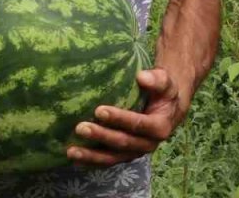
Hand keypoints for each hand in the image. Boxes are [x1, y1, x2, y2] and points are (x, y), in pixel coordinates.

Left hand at [67, 68, 185, 168]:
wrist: (166, 109)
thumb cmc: (162, 93)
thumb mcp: (165, 83)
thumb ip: (157, 80)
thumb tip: (142, 77)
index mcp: (159, 127)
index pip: (139, 125)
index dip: (119, 119)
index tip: (99, 111)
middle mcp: (147, 144)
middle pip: (122, 143)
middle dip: (101, 136)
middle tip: (80, 128)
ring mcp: (134, 152)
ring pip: (113, 157)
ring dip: (92, 156)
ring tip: (72, 152)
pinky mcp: (124, 155)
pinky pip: (107, 161)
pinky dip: (91, 162)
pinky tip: (74, 159)